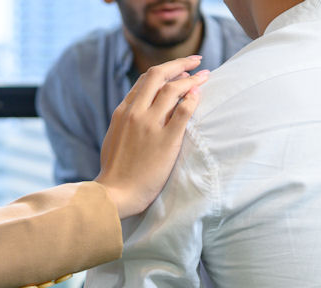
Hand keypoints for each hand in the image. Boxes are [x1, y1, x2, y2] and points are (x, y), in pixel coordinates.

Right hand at [95, 55, 208, 218]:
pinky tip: (200, 95)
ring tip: (205, 76)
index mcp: (123, 112)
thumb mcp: (114, 138)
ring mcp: (150, 126)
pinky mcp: (166, 140)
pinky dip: (193, 99)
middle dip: (180, 63)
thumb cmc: (115, 172)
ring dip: (192, 79)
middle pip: (158, 75)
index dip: (165, 72)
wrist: (115, 193)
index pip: (145, 81)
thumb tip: (137, 112)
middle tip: (196, 61)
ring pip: (173, 89)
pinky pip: (184, 111)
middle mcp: (136, 113)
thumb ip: (126, 121)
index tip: (179, 72)